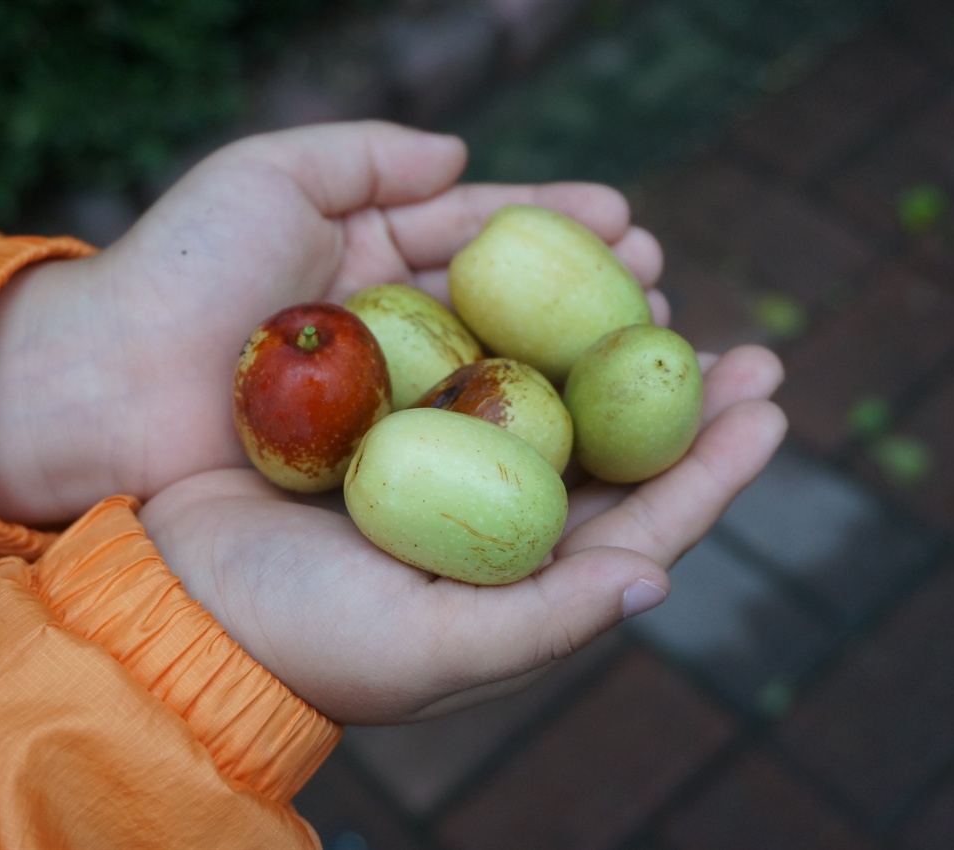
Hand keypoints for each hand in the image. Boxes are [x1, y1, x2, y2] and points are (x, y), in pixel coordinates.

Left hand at [0, 121, 666, 523]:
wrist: (105, 390)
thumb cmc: (179, 272)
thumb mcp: (267, 174)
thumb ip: (365, 155)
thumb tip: (462, 154)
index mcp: (367, 262)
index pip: (483, 238)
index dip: (559, 227)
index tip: (630, 221)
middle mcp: (390, 337)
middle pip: (512, 313)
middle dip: (591, 299)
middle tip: (664, 290)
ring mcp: (386, 409)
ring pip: (505, 383)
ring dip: (583, 371)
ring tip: (658, 350)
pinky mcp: (375, 474)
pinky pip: (468, 450)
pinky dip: (534, 440)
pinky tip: (598, 431)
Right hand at [138, 344, 785, 724]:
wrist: (185, 597)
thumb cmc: (307, 639)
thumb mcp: (430, 651)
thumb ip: (546, 623)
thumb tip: (658, 579)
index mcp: (525, 588)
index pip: (645, 525)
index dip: (714, 468)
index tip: (768, 402)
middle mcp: (502, 529)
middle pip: (616, 457)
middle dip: (682, 403)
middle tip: (744, 343)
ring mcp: (452, 472)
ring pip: (555, 402)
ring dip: (609, 350)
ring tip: (658, 292)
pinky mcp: (397, 422)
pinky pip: (476, 366)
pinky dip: (518, 328)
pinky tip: (544, 285)